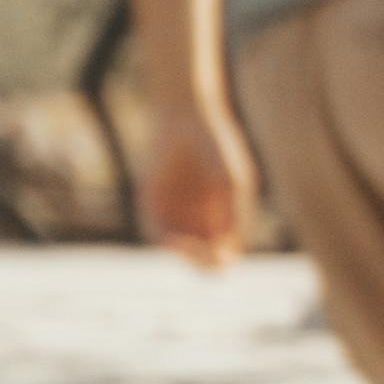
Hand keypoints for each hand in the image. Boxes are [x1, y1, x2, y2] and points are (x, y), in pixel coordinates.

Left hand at [142, 109, 254, 272]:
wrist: (185, 118)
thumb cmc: (216, 147)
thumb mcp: (232, 183)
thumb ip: (233, 218)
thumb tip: (230, 255)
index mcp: (222, 213)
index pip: (225, 252)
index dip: (224, 261)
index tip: (224, 258)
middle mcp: (197, 216)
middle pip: (202, 256)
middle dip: (206, 264)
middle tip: (211, 261)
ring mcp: (174, 211)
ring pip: (179, 249)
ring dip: (188, 256)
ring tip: (195, 248)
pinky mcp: (151, 204)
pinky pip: (156, 233)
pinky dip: (167, 243)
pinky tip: (176, 240)